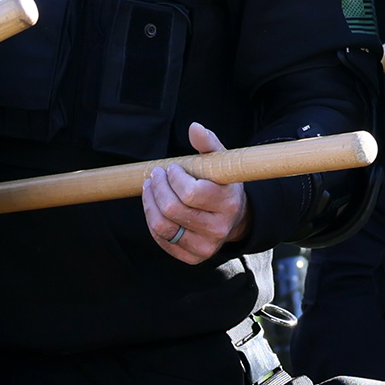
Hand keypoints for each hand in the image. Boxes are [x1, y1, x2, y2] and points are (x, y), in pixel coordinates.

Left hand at [143, 124, 246, 265]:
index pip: (191, 193)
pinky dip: (152, 220)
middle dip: (158, 188)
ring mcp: (205, 246)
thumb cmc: (222, 185)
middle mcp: (218, 229)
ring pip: (163, 226)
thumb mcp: (220, 162)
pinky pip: (161, 240)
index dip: (174, 178)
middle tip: (155, 175)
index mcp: (228, 203)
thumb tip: (194, 127)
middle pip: (173, 210)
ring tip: (149, 188)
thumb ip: (208, 144)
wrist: (235, 217)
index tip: (171, 169)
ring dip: (149, 203)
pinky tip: (154, 206)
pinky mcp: (192, 257)